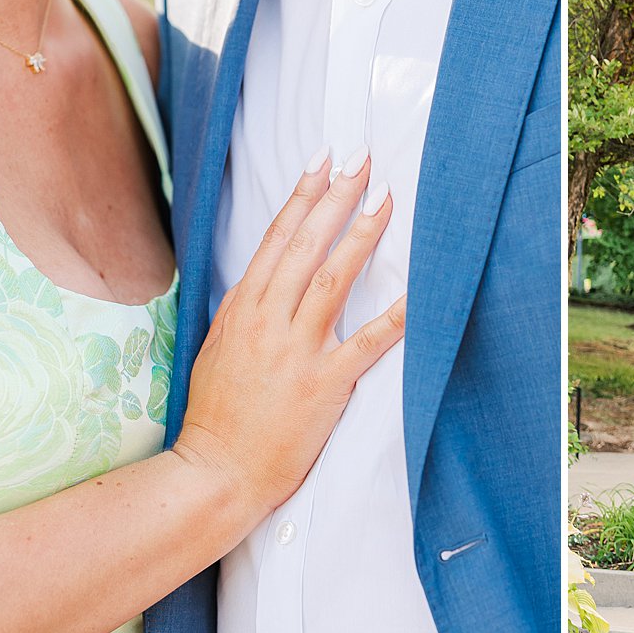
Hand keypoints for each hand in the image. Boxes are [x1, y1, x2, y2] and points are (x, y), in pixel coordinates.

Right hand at [173, 151, 405, 513]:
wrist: (217, 472)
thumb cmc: (218, 414)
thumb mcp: (218, 347)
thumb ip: (243, 310)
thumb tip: (265, 276)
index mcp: (242, 309)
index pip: (276, 238)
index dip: (302, 195)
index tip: (323, 159)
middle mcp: (268, 321)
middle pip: (306, 245)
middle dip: (336, 197)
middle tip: (362, 159)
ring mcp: (296, 350)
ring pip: (333, 279)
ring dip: (362, 235)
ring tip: (386, 200)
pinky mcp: (323, 384)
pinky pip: (367, 343)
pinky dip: (394, 316)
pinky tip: (416, 292)